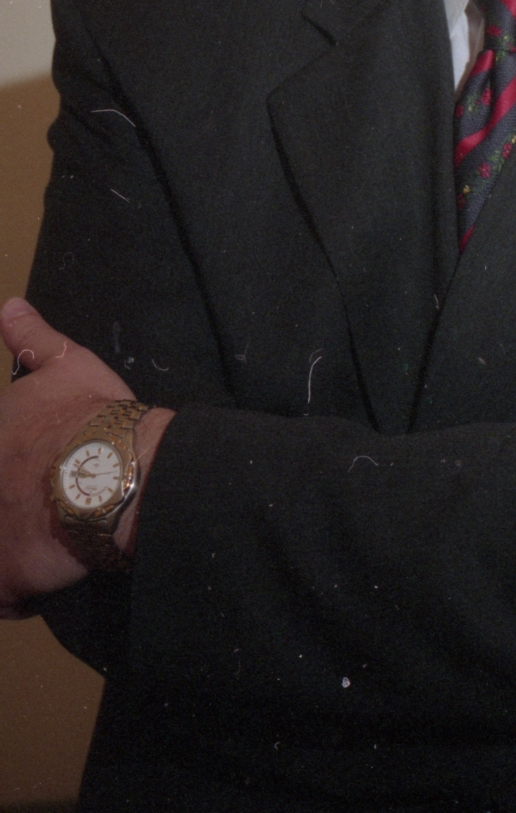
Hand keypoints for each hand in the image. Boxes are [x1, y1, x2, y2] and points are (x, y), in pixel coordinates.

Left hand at [0, 298, 169, 615]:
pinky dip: (17, 596)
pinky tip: (40, 582)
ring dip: (9, 551)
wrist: (115, 469)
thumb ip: (32, 339)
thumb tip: (10, 306)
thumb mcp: (64, 364)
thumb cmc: (89, 414)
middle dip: (8, 506)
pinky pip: (4, 599)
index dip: (8, 471)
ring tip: (38, 548)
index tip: (29, 476)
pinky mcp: (4, 580)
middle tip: (36, 509)